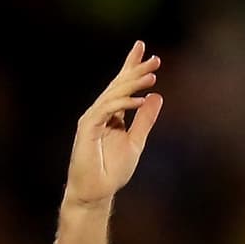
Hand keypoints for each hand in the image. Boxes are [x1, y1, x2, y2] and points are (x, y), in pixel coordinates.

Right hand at [64, 41, 162, 209]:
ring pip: (114, 94)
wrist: (96, 191)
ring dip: (133, 84)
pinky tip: (141, 100)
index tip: (145, 52)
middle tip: (155, 58)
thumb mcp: (136, 142)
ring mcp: (93, 118)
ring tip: (153, 76)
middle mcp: (101, 112)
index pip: (123, 86)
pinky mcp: (88, 127)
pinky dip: (124, 104)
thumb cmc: (112, 170)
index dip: (133, 68)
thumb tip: (156, 96)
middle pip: (119, 85)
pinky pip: (107, 110)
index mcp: (112, 114)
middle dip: (136, 70)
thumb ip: (145, 120)